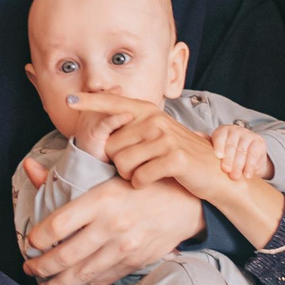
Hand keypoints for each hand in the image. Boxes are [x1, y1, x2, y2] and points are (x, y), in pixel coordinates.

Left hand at [20, 156, 204, 284]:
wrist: (184, 202)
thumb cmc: (138, 183)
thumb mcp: (103, 172)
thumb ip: (63, 176)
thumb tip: (28, 167)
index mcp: (100, 199)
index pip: (57, 225)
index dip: (36, 239)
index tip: (28, 243)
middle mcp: (111, 226)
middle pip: (65, 255)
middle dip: (40, 267)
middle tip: (28, 268)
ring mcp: (124, 248)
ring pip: (81, 274)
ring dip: (56, 284)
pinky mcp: (134, 263)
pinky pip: (101, 280)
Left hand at [66, 92, 284, 254]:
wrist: (215, 174)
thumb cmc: (178, 158)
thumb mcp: (155, 136)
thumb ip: (132, 130)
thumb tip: (102, 135)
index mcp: (146, 111)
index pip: (112, 103)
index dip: (90, 102)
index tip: (69, 99)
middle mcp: (154, 119)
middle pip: (110, 146)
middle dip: (118, 163)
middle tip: (140, 165)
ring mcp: (165, 136)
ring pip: (122, 163)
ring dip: (129, 176)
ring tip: (148, 172)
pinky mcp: (174, 157)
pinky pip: (139, 176)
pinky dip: (141, 184)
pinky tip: (154, 181)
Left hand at [210, 124, 275, 184]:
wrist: (249, 157)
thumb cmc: (227, 153)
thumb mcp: (217, 149)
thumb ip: (207, 143)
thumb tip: (195, 135)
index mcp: (223, 131)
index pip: (220, 137)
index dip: (219, 146)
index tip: (218, 156)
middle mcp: (235, 130)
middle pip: (231, 145)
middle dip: (228, 159)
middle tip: (226, 170)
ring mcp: (248, 135)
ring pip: (242, 151)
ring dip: (238, 165)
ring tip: (235, 177)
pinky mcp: (258, 143)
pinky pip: (253, 155)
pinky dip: (250, 167)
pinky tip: (247, 176)